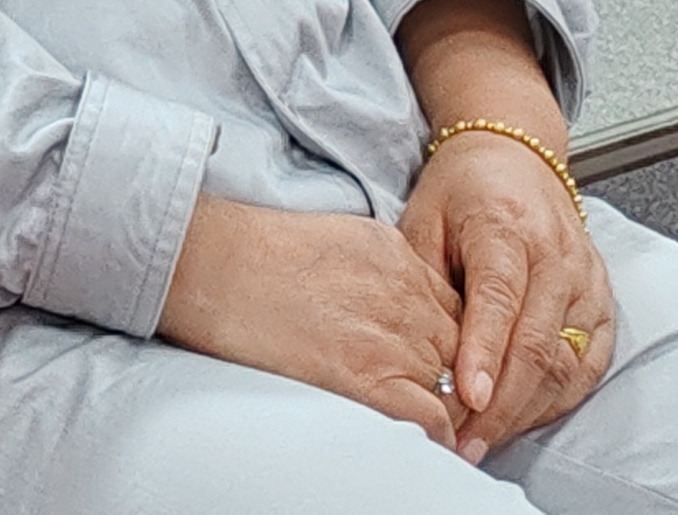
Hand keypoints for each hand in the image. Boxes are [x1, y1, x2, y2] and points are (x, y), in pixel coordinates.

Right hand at [155, 197, 464, 447]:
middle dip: (454, 373)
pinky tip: (422, 438)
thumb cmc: (255, 253)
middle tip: (439, 398)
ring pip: (454, 384)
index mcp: (398, 253)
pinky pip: (432, 418)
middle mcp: (408, 292)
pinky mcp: (371, 378)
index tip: (437, 360)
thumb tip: (388, 305)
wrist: (216, 266)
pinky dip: (435, 434)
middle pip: (461, 345)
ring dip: (445, 404)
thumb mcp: (338, 238)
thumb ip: (379, 269)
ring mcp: (393, 336)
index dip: (448, 338)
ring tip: (428, 421)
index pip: (455, 306)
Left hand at [399, 131, 612, 456]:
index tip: (468, 397)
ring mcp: (586, 279)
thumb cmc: (462, 188)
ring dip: (527, 409)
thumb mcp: (424, 217)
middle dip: (502, 402)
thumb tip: (422, 349)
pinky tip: (526, 415)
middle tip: (465, 439)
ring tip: (487, 438)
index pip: (499, 298)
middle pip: (536, 342)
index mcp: (506, 226)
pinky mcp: (601, 299)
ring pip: (565, 361)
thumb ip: (424, 279)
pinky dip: (559, 397)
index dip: (484, 352)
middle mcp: (556, 254)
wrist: (515, 156)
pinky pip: (589, 362)